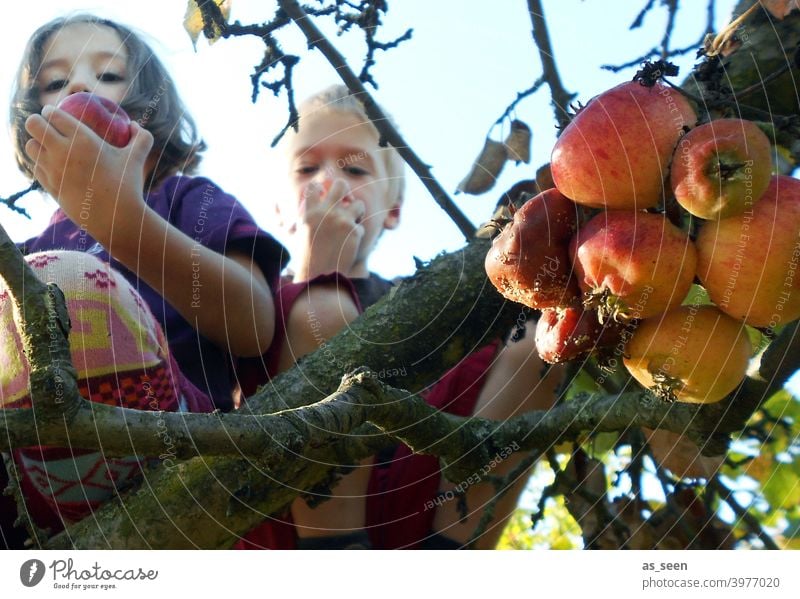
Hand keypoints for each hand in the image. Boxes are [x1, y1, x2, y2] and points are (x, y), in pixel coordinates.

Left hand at [24, 105, 152, 246]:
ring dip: (36, 143)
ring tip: (45, 145)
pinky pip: (35, 167)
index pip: (53, 115)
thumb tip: (134, 124)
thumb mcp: (137, 159)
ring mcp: (52, 169)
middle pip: (33, 125)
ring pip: (30, 146)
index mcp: (82, 140)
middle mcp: (62, 152)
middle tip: (44, 125)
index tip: (53, 113)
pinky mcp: (49, 185)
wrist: (115, 218)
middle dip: (36, 122)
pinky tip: (49, 164)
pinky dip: (40, 163)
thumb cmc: (127, 186)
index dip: (49, 111)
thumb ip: (141, 138)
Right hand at [293, 178, 365, 279]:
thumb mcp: (300, 235)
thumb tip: (312, 205)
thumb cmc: (307, 259)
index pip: (314, 187)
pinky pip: (361, 227)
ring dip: (357, 212)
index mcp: (309, 213)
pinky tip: (349, 246)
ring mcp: (342, 221)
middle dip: (345, 190)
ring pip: (358, 203)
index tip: (324, 195)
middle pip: (341, 184)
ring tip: (351, 223)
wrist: (318, 278)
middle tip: (346, 199)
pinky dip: (357, 235)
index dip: (320, 189)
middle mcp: (326, 213)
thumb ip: (307, 218)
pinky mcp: (355, 232)